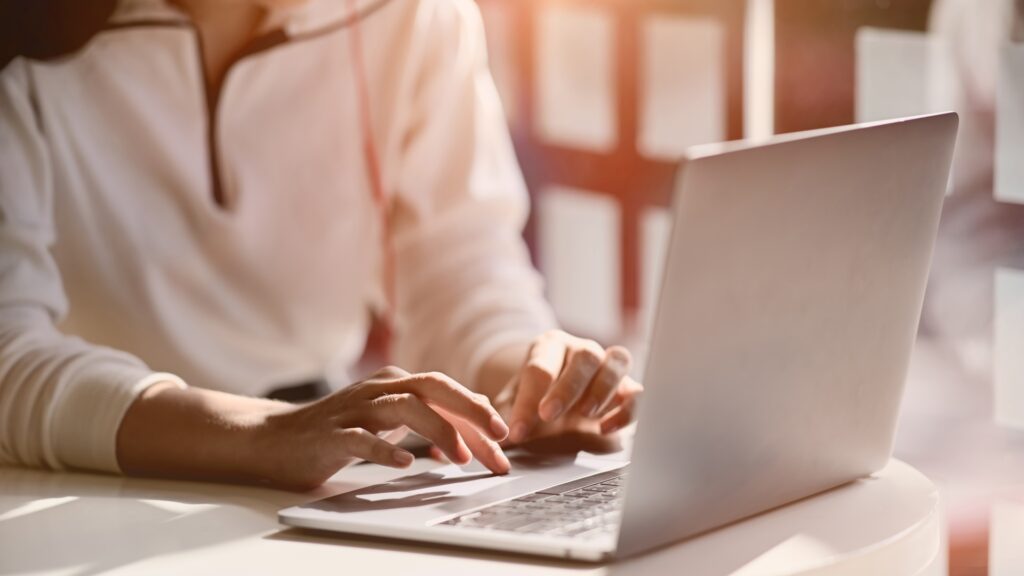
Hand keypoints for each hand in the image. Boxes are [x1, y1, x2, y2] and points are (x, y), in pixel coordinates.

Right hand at [256, 366, 509, 489]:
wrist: (276, 438)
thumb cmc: (342, 429)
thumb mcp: (391, 418)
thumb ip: (430, 416)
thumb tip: (477, 421)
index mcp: (397, 383)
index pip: (448, 394)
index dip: (480, 417)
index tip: (505, 446)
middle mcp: (380, 389)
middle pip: (434, 388)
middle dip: (470, 411)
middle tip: (499, 438)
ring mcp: (355, 409)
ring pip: (404, 407)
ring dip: (437, 430)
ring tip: (460, 458)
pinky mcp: (333, 434)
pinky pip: (362, 438)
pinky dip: (386, 449)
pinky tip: (406, 463)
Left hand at [497, 330, 642, 443]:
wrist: (557, 398)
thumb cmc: (535, 398)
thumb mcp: (514, 403)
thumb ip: (504, 416)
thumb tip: (495, 434)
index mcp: (549, 345)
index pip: (540, 367)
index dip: (527, 400)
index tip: (518, 430)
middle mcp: (582, 349)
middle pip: (584, 356)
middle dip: (566, 388)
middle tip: (548, 415)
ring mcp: (608, 364)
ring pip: (617, 361)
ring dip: (602, 389)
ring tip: (585, 415)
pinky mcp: (628, 386)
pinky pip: (637, 392)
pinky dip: (626, 409)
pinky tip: (606, 428)